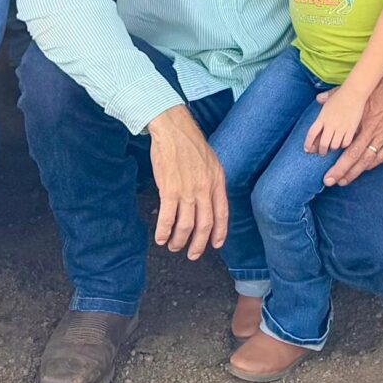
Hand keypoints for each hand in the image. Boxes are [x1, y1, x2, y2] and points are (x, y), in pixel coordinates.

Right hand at [147, 106, 226, 257]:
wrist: (173, 128)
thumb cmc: (190, 142)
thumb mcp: (211, 161)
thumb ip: (211, 181)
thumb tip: (209, 199)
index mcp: (217, 181)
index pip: (222, 214)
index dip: (219, 232)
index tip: (216, 244)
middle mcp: (205, 188)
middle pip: (204, 225)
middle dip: (198, 244)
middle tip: (192, 254)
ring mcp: (187, 190)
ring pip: (186, 225)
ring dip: (179, 240)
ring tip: (173, 246)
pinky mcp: (169, 189)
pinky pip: (167, 217)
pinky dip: (163, 230)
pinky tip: (160, 237)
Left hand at [304, 86, 367, 154]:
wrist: (354, 92)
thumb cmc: (341, 94)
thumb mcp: (329, 97)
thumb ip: (322, 100)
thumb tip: (318, 98)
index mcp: (322, 118)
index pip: (311, 134)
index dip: (308, 143)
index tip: (307, 149)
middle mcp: (330, 124)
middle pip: (323, 144)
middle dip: (321, 151)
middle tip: (322, 152)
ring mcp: (341, 127)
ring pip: (334, 146)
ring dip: (333, 148)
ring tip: (333, 146)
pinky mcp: (351, 129)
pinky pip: (345, 143)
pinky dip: (343, 145)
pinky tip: (343, 142)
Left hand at [324, 60, 382, 185]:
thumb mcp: (360, 88)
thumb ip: (338, 95)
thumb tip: (319, 99)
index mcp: (365, 121)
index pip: (349, 150)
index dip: (338, 165)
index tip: (327, 173)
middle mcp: (375, 132)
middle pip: (357, 159)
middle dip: (343, 172)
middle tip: (330, 181)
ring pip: (369, 160)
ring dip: (356, 172)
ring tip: (344, 180)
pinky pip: (382, 155)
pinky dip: (372, 164)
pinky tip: (364, 168)